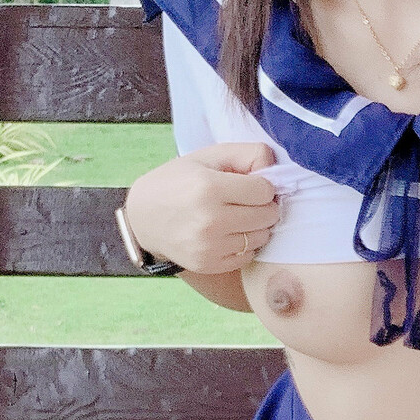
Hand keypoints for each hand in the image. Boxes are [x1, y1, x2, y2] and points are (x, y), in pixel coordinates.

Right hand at [123, 142, 280, 273]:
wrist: (143, 218)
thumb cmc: (178, 181)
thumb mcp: (207, 156)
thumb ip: (246, 154)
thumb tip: (276, 168)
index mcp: (209, 188)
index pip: (265, 190)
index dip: (263, 185)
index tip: (250, 184)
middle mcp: (210, 220)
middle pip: (268, 215)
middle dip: (263, 206)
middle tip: (245, 201)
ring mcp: (209, 246)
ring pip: (262, 237)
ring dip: (256, 226)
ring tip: (236, 216)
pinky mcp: (208, 264)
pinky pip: (248, 256)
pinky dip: (245, 244)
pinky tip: (228, 233)